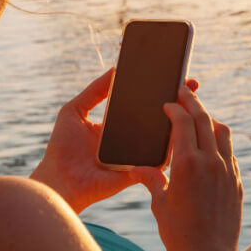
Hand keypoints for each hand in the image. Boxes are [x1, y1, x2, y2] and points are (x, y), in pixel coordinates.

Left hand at [30, 69, 199, 212]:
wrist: (60, 180)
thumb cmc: (62, 148)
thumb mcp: (74, 111)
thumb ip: (94, 91)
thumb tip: (114, 69)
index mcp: (118, 124)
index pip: (142, 104)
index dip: (157, 91)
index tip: (173, 75)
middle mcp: (131, 139)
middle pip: (158, 118)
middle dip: (177, 102)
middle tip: (190, 85)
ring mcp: (138, 155)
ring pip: (164, 137)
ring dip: (179, 121)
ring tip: (190, 103)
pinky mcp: (142, 170)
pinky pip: (161, 157)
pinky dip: (172, 145)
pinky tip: (181, 128)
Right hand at [133, 85, 244, 250]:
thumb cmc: (179, 233)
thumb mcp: (159, 203)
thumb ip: (151, 178)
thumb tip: (138, 166)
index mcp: (187, 164)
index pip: (183, 121)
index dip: (174, 107)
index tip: (168, 102)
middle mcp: (211, 162)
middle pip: (204, 119)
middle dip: (192, 102)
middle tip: (184, 91)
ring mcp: (228, 170)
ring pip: (222, 132)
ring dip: (209, 119)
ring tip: (198, 115)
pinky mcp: (237, 181)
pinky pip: (229, 151)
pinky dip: (219, 141)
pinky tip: (210, 145)